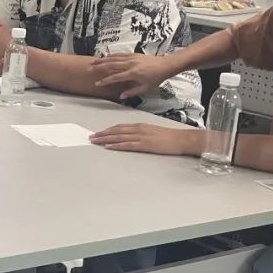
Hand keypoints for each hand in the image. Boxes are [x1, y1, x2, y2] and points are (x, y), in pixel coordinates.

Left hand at [89, 123, 203, 155]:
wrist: (181, 139)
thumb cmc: (169, 137)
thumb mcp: (152, 131)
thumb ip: (141, 132)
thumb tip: (130, 136)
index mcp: (140, 125)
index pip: (119, 127)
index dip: (107, 130)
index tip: (98, 132)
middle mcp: (138, 129)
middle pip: (116, 131)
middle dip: (102, 134)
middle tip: (91, 137)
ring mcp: (141, 137)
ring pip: (119, 137)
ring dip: (105, 139)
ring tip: (95, 141)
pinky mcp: (144, 145)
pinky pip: (127, 145)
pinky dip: (116, 145)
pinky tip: (108, 147)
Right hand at [91, 53, 175, 98]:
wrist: (165, 65)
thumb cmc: (156, 77)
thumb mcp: (146, 88)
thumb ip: (132, 92)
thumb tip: (121, 96)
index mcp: (133, 73)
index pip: (115, 77)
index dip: (105, 81)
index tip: (97, 83)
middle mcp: (130, 64)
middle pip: (111, 65)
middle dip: (98, 67)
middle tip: (89, 69)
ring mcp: (131, 58)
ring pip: (113, 58)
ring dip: (102, 60)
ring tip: (93, 62)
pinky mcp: (133, 54)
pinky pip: (119, 54)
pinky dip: (110, 56)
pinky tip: (105, 57)